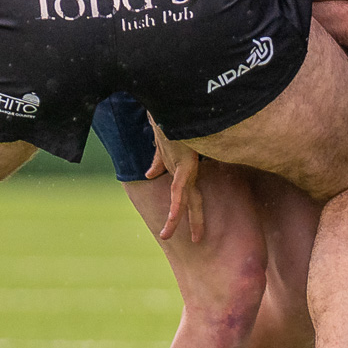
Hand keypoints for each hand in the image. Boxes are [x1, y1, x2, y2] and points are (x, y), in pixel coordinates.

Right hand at [146, 120, 204, 239]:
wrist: (173, 108)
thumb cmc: (170, 122)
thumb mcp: (162, 147)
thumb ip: (158, 162)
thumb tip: (150, 175)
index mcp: (185, 168)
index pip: (189, 193)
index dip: (191, 210)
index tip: (193, 228)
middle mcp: (187, 170)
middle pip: (192, 199)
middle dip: (194, 220)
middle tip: (196, 239)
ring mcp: (186, 168)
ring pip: (183, 199)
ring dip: (177, 218)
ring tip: (166, 235)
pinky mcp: (183, 164)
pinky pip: (177, 189)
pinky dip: (176, 204)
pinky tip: (173, 217)